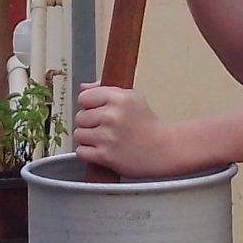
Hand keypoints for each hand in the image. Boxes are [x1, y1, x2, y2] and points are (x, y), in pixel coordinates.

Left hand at [73, 84, 192, 177]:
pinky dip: (89, 153)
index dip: (89, 105)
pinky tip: (102, 150)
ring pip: (79, 135)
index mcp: (118, 98)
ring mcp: (108, 136)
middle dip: (89, 123)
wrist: (164, 149)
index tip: (99, 111)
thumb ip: (105, 90)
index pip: (83, 98)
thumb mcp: (133, 97)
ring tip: (105, 140)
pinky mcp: (105, 155)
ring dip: (89, 139)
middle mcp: (112, 116)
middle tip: (105, 128)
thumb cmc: (148, 124)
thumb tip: (83, 87)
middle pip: (79, 118)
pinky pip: (81, 152)